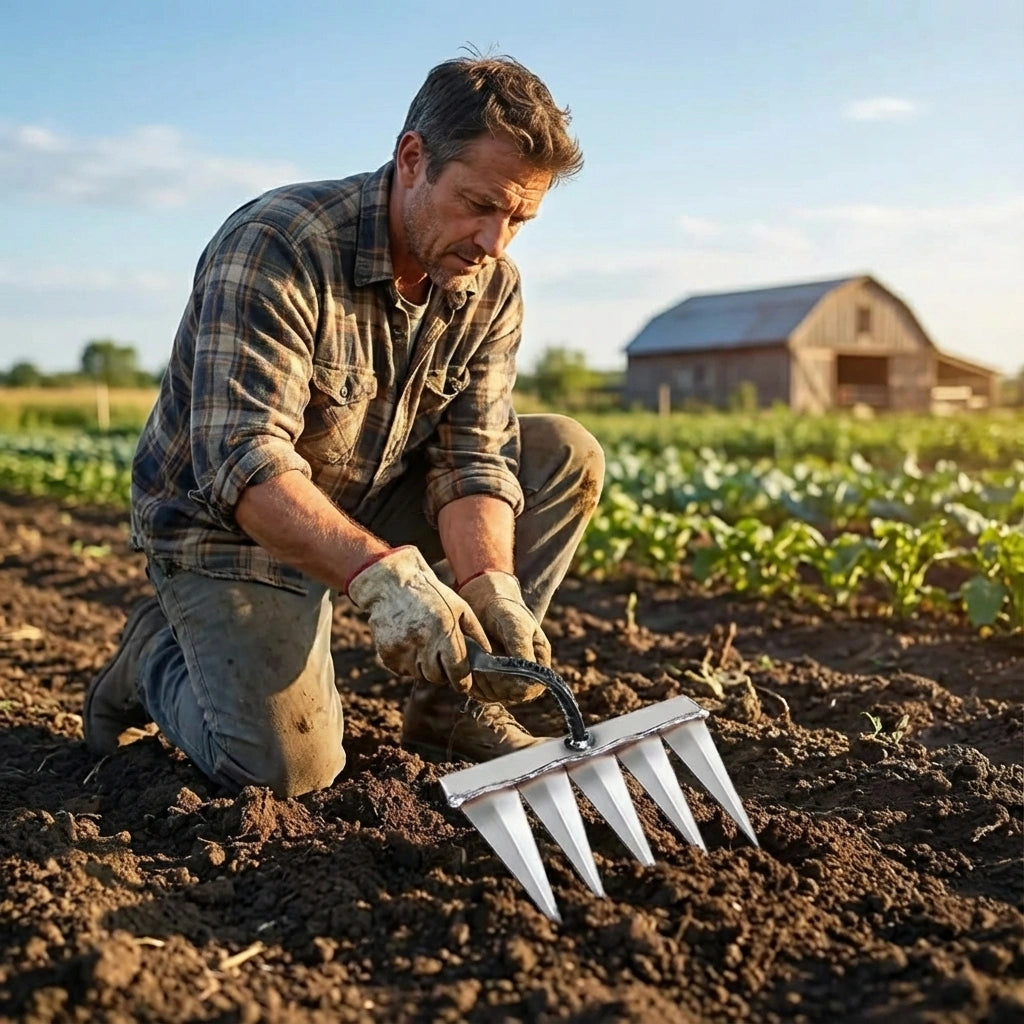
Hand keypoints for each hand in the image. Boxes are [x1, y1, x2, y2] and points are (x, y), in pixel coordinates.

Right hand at [347, 546, 488, 691]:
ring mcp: (402, 648)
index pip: (457, 671)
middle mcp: (423, 642)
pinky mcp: (386, 653)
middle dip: (443, 672)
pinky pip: (402, 670)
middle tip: (442, 657)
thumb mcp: (460, 607)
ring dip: (425, 666)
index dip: (462, 681)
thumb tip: (489, 655)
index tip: (464, 683)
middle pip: (437, 677)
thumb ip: (476, 632)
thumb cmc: (432, 595)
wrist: (393, 584)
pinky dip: (407, 663)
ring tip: (424, 644)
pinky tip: (408, 642)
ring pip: (419, 674)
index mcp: (444, 630)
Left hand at [457, 571, 551, 702]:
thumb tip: (525, 677)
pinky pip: (477, 693)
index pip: (531, 688)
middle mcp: (524, 677)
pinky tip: (466, 663)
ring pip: (492, 696)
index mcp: (538, 663)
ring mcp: (505, 682)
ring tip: (473, 658)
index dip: (514, 683)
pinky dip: (469, 680)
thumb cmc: (505, 611)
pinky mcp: (486, 683)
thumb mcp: (515, 624)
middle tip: (480, 660)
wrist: (484, 604)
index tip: (498, 667)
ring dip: (479, 680)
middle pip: (510, 695)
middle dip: (493, 680)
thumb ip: (521, 648)